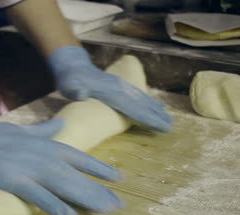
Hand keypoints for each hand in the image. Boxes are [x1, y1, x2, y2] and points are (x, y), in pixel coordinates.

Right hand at [0, 114, 124, 214]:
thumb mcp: (22, 130)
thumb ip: (44, 129)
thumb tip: (62, 123)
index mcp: (46, 144)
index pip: (80, 157)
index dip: (101, 168)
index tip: (119, 178)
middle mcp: (43, 156)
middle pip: (78, 175)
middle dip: (100, 190)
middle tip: (120, 205)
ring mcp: (30, 169)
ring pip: (65, 185)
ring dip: (87, 199)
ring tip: (106, 212)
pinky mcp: (14, 181)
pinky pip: (39, 196)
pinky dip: (55, 205)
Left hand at [48, 46, 171, 131]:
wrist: (72, 64)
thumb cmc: (69, 78)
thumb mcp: (69, 84)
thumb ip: (74, 89)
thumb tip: (79, 92)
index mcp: (111, 92)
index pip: (133, 107)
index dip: (147, 117)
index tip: (161, 125)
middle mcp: (119, 88)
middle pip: (141, 103)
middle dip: (155, 114)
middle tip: (170, 125)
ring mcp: (120, 85)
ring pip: (140, 98)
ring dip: (153, 108)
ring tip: (167, 117)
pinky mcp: (118, 85)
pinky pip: (136, 95)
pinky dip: (146, 101)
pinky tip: (154, 106)